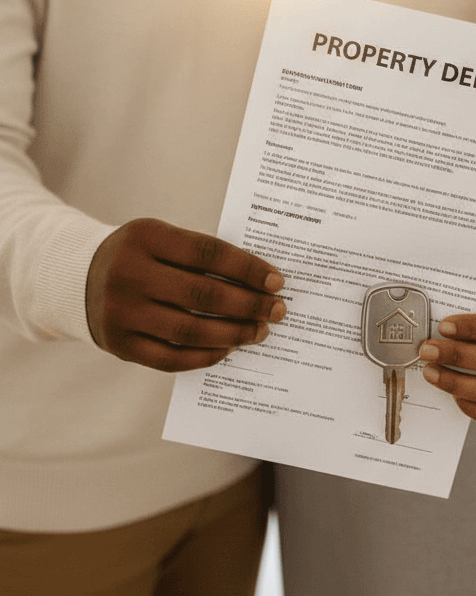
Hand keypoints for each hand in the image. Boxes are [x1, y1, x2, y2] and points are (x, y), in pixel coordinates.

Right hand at [86, 218, 286, 372]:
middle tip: (277, 311)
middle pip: (202, 295)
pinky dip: (206, 356)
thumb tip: (262, 283)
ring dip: (233, 334)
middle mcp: (129, 274)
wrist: (79, 278)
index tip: (278, 282)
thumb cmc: (142, 256)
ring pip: (190, 331)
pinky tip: (229, 349)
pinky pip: (170, 358)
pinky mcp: (119, 344)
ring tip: (259, 332)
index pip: (208, 253)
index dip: (248, 269)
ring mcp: (121, 312)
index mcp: (146, 237)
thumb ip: (204, 256)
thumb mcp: (164, 239)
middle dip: (248, 305)